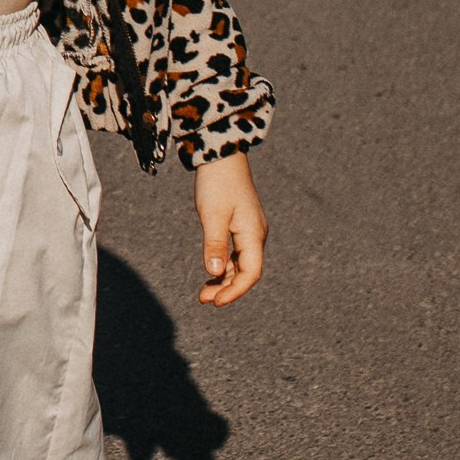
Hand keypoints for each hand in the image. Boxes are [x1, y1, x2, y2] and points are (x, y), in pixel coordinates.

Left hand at [194, 150, 266, 306]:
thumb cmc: (217, 183)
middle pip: (246, 272)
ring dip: (223, 279)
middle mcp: (255, 235)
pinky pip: (235, 253)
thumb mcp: (212, 215)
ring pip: (240, 264)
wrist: (221, 156)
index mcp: (254, 234)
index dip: (235, 291)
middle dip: (227, 288)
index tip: (215, 302)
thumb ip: (214, 244)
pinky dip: (223, 265)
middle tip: (204, 299)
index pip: (250, 273)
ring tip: (204, 293)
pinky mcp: (240, 225)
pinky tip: (210, 273)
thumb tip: (214, 272)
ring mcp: (249, 230)